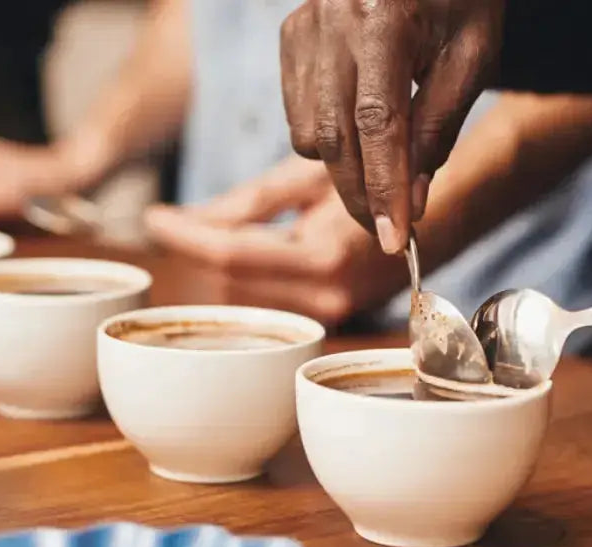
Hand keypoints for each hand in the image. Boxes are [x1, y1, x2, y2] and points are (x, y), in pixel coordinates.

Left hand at [143, 156, 399, 313]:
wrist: (438, 216)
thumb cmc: (373, 181)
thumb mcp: (308, 178)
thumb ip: (246, 204)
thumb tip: (186, 222)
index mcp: (324, 256)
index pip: (233, 256)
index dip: (186, 236)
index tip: (153, 216)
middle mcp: (326, 297)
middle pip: (230, 285)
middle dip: (200, 252)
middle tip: (175, 220)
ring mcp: (329, 317)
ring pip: (243, 301)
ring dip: (220, 269)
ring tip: (208, 234)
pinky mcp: (328, 323)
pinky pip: (266, 306)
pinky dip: (245, 282)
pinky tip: (238, 258)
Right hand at [280, 0, 504, 253]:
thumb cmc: (460, 1)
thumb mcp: (471, 59)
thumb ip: (439, 129)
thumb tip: (410, 203)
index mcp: (385, 16)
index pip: (378, 122)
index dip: (384, 186)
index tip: (396, 237)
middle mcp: (332, 18)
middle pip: (336, 136)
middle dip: (362, 194)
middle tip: (390, 231)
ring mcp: (304, 27)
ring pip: (311, 134)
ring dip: (346, 170)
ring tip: (385, 171)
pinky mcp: (290, 37)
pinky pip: (299, 117)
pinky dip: (328, 141)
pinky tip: (361, 131)